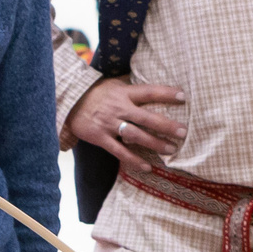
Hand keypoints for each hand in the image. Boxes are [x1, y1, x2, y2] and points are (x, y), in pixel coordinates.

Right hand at [68, 77, 185, 174]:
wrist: (69, 102)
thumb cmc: (96, 93)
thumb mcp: (114, 84)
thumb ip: (132, 87)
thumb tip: (153, 85)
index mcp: (124, 93)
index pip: (149, 92)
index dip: (166, 93)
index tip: (183, 97)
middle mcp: (119, 108)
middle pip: (146, 118)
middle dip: (166, 125)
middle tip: (183, 132)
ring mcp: (110, 124)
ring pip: (136, 136)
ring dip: (155, 143)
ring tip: (171, 150)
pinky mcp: (101, 138)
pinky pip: (120, 151)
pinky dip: (134, 160)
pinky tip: (147, 167)